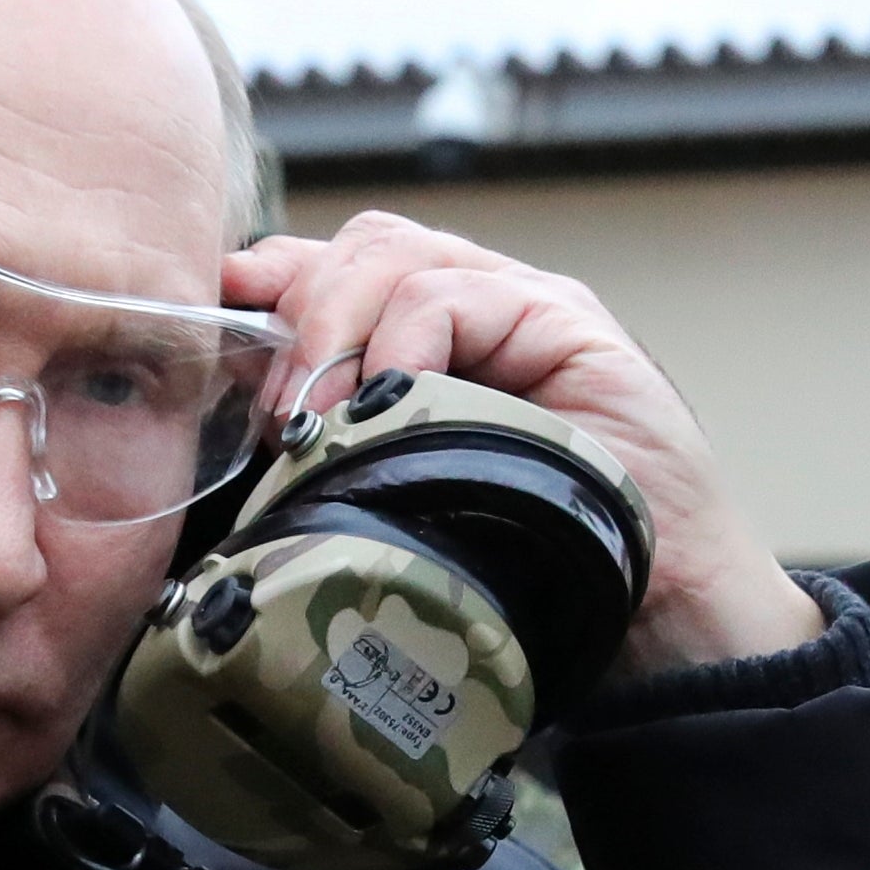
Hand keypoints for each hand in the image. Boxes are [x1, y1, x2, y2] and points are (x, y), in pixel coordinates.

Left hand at [220, 213, 825, 676]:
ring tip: (317, 419)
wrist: (664, 622)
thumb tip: (243, 449)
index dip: (262, 287)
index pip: (327, 273)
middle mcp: (478, 311)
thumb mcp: (405, 510)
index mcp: (434, 348)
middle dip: (292, 316)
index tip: (205, 327)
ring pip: (392, 254)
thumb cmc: (535, 580)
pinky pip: (456, 292)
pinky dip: (406, 338)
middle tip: (272, 414)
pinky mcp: (568, 324)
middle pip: (353, 248)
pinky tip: (392, 404)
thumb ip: (344, 457)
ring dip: (334, 329)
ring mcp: (526, 310)